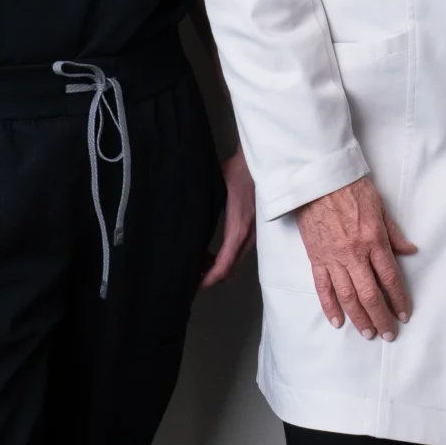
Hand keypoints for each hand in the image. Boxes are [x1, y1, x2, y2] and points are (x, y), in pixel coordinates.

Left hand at [202, 149, 257, 287]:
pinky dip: (227, 258)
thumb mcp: (215, 187)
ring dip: (220, 267)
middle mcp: (249, 234)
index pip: (225, 262)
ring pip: (237, 260)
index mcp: (238, 226)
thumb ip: (202, 206)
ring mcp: (255, 231)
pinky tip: (213, 254)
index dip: (210, 277)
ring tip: (198, 266)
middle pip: (232, 267)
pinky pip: (241, 250)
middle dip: (212, 277)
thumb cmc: (239, 170)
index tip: (196, 284)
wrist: (263, 160)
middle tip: (192, 278)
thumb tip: (181, 220)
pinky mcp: (255, 227)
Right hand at [296, 176, 416, 339]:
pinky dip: (329, 307)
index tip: (404, 314)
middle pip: (370, 293)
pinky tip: (338, 321)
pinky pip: (322, 288)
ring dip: (359, 318)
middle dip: (381, 317)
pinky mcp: (316, 258)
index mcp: (374, 239)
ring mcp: (333, 258)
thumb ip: (394, 233)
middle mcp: (354, 253)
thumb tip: (410, 251)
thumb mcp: (380, 207)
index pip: (390, 277)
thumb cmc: (351, 189)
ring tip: (368, 333)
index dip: (398, 299)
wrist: (318, 180)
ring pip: (347, 296)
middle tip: (388, 334)